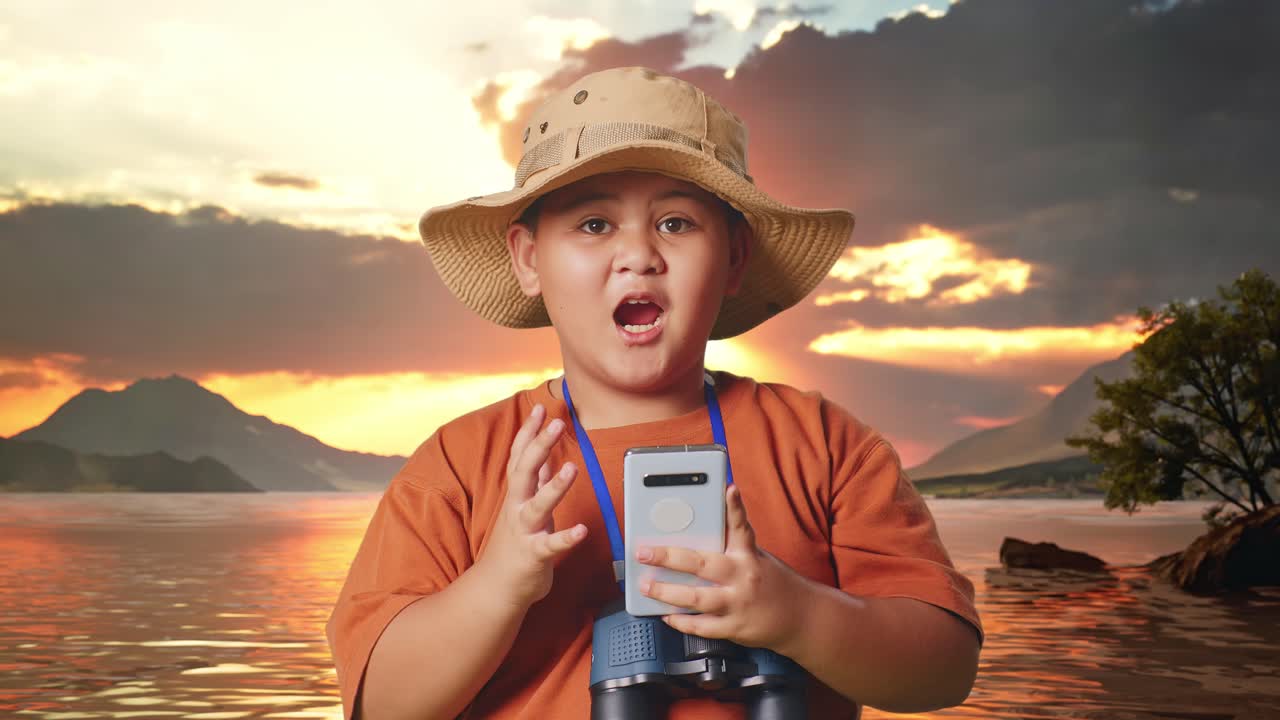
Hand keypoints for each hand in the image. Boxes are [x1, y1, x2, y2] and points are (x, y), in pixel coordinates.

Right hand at [476, 403, 586, 609]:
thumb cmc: (514, 545)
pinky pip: (550, 546)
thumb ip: (534, 482)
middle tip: (556, 422)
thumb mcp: (523, 507)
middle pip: (524, 471)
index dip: (528, 432)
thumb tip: (545, 455)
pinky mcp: (534, 556)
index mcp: (516, 495)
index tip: (539, 408)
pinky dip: (566, 538)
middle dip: (539, 446)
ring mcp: (524, 532)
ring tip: (571, 468)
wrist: (496, 588)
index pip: (520, 457)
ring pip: (537, 506)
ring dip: (554, 487)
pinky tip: (581, 530)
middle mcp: (516, 509)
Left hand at [635, 484, 807, 650]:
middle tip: (644, 553)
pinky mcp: (735, 628)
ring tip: (647, 587)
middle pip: (701, 564)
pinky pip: (701, 626)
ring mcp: (739, 603)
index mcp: (749, 555)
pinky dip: (681, 621)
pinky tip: (667, 615)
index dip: (735, 506)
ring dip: (666, 593)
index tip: (728, 488)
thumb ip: (730, 547)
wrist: (802, 618)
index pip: (741, 526)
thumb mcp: (757, 557)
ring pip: (696, 598)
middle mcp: (744, 577)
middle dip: (668, 557)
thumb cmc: (773, 583)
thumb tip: (694, 535)